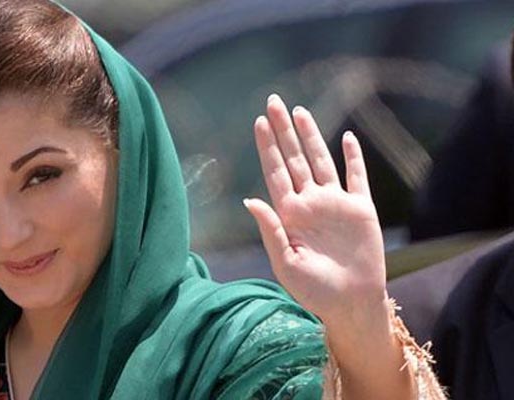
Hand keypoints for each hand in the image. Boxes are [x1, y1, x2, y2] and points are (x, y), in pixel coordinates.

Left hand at [245, 94, 386, 326]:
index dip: (267, 147)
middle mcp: (310, 202)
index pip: (275, 172)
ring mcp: (335, 204)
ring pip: (321, 160)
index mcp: (290, 213)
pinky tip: (347, 137)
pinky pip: (357, 177)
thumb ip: (270, 230)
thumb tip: (249, 199)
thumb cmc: (314, 290)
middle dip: (283, 130)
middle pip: (294, 158)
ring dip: (311, 136)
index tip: (258, 122)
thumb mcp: (285, 263)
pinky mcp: (361, 209)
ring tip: (300, 111)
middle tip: (273, 102)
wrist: (351, 304)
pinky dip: (353, 157)